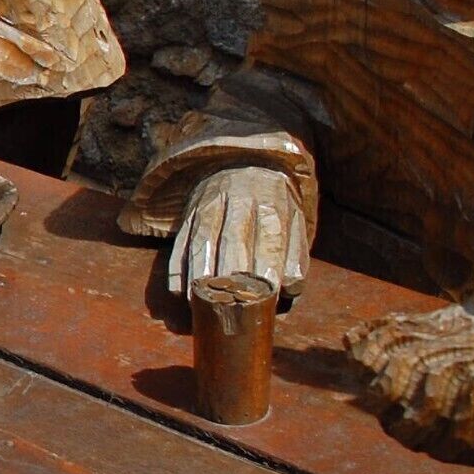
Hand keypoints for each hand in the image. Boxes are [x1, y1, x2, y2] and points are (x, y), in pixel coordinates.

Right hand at [169, 165, 309, 297]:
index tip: (267, 294)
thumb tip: (289, 287)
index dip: (268, 267)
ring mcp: (209, 206)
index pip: (270, 239)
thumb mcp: (295, 223)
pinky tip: (179, 292)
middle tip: (232, 305)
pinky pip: (180, 243)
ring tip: (201, 303)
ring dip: (200, 275)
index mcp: (271, 205)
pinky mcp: (188, 214)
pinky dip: (177, 269)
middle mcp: (239, 202)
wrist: (244, 167)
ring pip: (202, 242)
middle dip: (231, 274)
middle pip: (233, 240)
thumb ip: (296, 257)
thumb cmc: (274, 208)